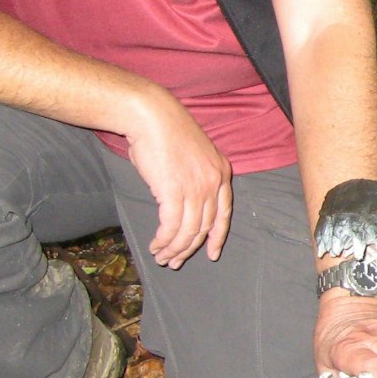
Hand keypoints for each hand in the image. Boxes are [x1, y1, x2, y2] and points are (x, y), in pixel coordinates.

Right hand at [122, 90, 232, 268]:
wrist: (152, 116)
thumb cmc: (166, 133)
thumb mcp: (193, 156)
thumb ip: (195, 179)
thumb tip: (182, 206)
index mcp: (222, 172)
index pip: (224, 214)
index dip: (217, 237)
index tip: (211, 254)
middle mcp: (214, 182)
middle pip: (205, 226)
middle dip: (189, 248)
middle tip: (174, 261)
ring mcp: (196, 187)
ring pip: (188, 230)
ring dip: (173, 248)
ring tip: (161, 257)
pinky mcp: (174, 191)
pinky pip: (171, 226)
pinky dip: (163, 240)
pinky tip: (155, 245)